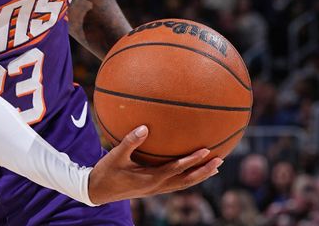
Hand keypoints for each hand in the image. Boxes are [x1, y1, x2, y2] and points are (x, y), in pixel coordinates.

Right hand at [87, 125, 222, 204]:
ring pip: (183, 184)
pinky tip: (191, 169)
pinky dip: (187, 177)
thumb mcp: (115, 155)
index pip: (176, 169)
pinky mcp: (153, 189)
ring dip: (199, 176)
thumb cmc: (106, 171)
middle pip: (186, 181)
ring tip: (214, 167)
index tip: (206, 151)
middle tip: (220, 161)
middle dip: (204, 171)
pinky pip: (175, 184)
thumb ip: (130, 141)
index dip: (192, 161)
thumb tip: (145, 127)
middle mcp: (156, 186)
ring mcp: (155, 189)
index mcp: (149, 179)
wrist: (98, 191)